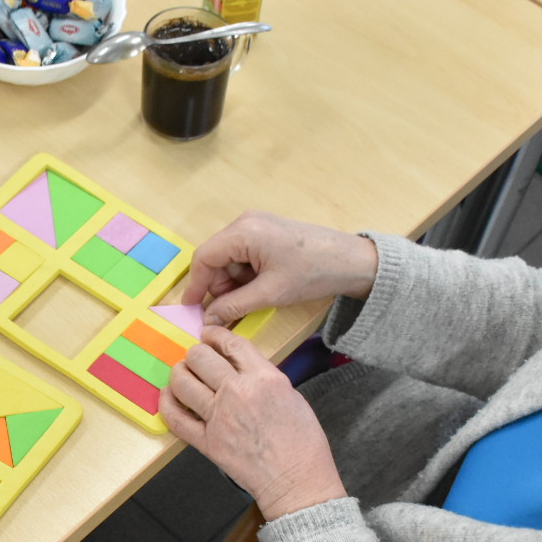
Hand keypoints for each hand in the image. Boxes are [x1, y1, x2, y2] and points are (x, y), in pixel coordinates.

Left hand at [161, 326, 346, 520]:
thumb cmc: (302, 442)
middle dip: (196, 353)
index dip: (215, 335)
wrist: (296, 480)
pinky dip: (167, 404)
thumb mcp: (291, 395)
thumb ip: (263, 377)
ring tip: (183, 375)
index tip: (209, 336)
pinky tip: (169, 397)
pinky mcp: (207, 442)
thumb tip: (239, 369)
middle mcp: (238, 392)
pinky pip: (175, 418)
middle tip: (197, 359)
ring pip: (183, 381)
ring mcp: (219, 417)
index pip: (231, 344)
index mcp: (264, 378)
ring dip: (179, 373)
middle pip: (201, 357)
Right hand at [184, 211, 379, 327]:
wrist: (350, 260)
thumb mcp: (270, 293)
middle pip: (215, 257)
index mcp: (244, 232)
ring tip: (253, 297)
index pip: (204, 257)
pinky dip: (245, 274)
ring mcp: (255, 224)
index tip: (192, 307)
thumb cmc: (312, 273)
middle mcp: (245, 222)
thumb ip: (234, 305)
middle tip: (230, 308)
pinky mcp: (265, 231)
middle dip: (219, 285)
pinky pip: (242, 254)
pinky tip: (260, 287)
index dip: (196, 284)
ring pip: (228, 258)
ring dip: (233, 281)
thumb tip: (209, 318)